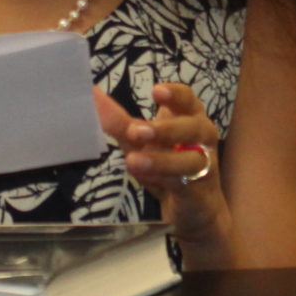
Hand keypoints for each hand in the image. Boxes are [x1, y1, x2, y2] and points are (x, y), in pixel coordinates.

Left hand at [95, 83, 229, 250]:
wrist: (191, 204)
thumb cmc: (165, 162)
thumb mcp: (138, 140)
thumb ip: (117, 120)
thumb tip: (91, 96)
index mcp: (189, 116)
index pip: (187, 99)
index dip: (175, 94)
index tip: (156, 91)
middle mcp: (202, 136)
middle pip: (192, 127)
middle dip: (165, 129)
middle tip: (135, 131)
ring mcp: (204, 163)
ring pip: (190, 158)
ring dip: (160, 160)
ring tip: (133, 161)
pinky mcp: (198, 188)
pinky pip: (184, 182)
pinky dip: (163, 179)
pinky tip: (145, 178)